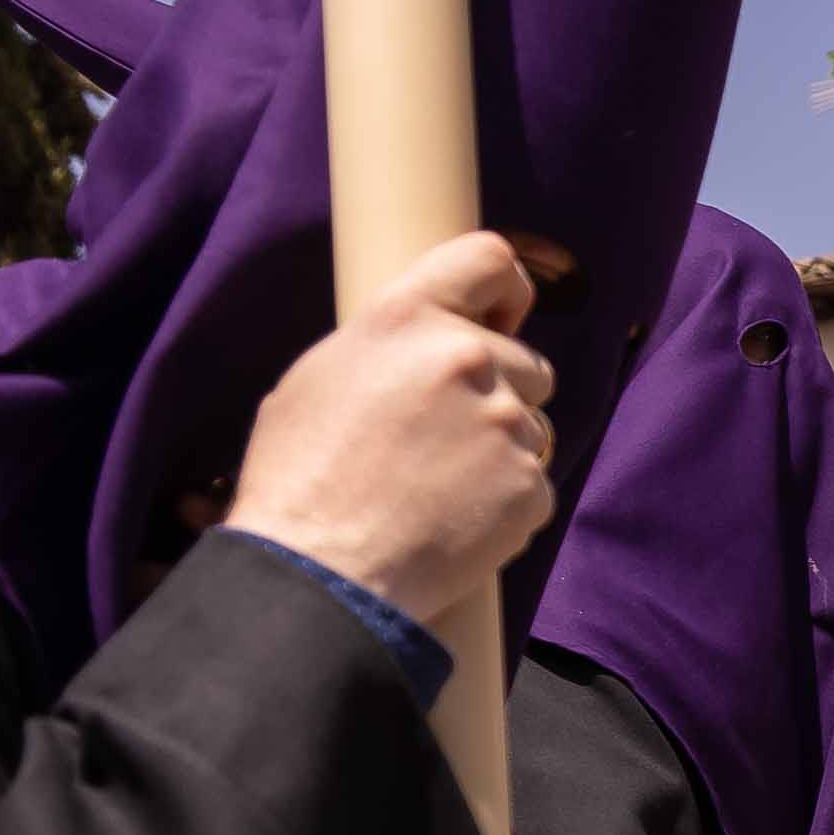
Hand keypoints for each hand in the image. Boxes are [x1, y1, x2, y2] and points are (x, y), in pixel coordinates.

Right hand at [226, 231, 555, 615]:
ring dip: (500, 452)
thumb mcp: (319, 379)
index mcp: (408, 317)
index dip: (506, 290)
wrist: (320, 575)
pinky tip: (453, 524)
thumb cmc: (299, 482)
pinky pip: (534, 485)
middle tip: (445, 441)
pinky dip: (505, 506)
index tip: (503, 317)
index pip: (490, 258)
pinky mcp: (527, 486)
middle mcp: (464, 357)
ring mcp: (503, 423)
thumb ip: (387, 346)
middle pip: (527, 360)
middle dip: (500, 394)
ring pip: (532, 426)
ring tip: (439, 489)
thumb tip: (424, 340)